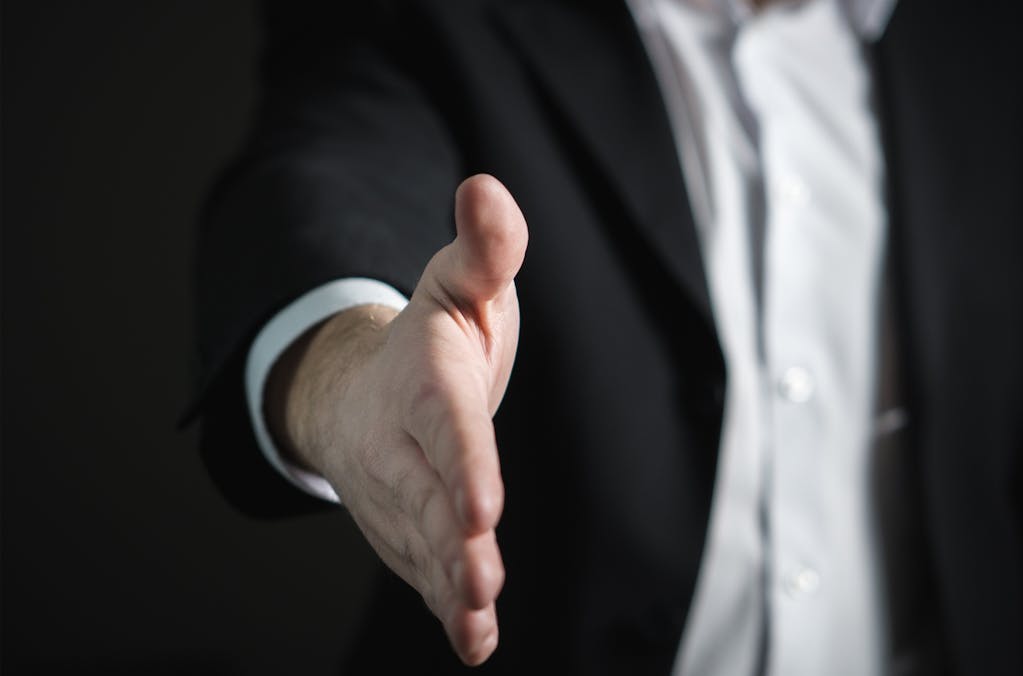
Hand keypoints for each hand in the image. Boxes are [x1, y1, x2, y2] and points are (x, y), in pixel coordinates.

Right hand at [267, 174, 526, 664]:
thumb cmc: (431, 335)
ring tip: (474, 619)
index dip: (464, 465)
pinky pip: (423, 570)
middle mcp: (404, 444)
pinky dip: (445, 606)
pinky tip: (474, 642)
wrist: (363, 388)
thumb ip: (485, 247)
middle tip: (480, 578)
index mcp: (426, 382)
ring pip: (423, 544)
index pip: (448, 426)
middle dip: (451, 541)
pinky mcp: (407, 528)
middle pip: (429, 496)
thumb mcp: (461, 283)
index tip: (482, 507)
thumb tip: (487, 187)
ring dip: (449, 585)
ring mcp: (400, 492)